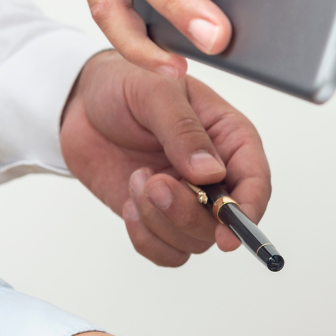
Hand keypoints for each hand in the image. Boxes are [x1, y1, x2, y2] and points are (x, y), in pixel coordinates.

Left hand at [60, 51, 270, 266]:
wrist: (80, 101)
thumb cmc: (124, 83)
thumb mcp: (155, 91)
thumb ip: (184, 131)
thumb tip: (210, 173)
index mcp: (231, 140)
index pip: (255, 184)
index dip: (247, 212)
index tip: (227, 234)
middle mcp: (217, 176)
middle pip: (224, 222)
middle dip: (186, 213)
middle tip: (154, 184)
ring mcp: (189, 200)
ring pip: (194, 240)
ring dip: (158, 220)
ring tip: (137, 180)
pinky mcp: (159, 217)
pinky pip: (166, 251)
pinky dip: (145, 237)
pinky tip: (129, 203)